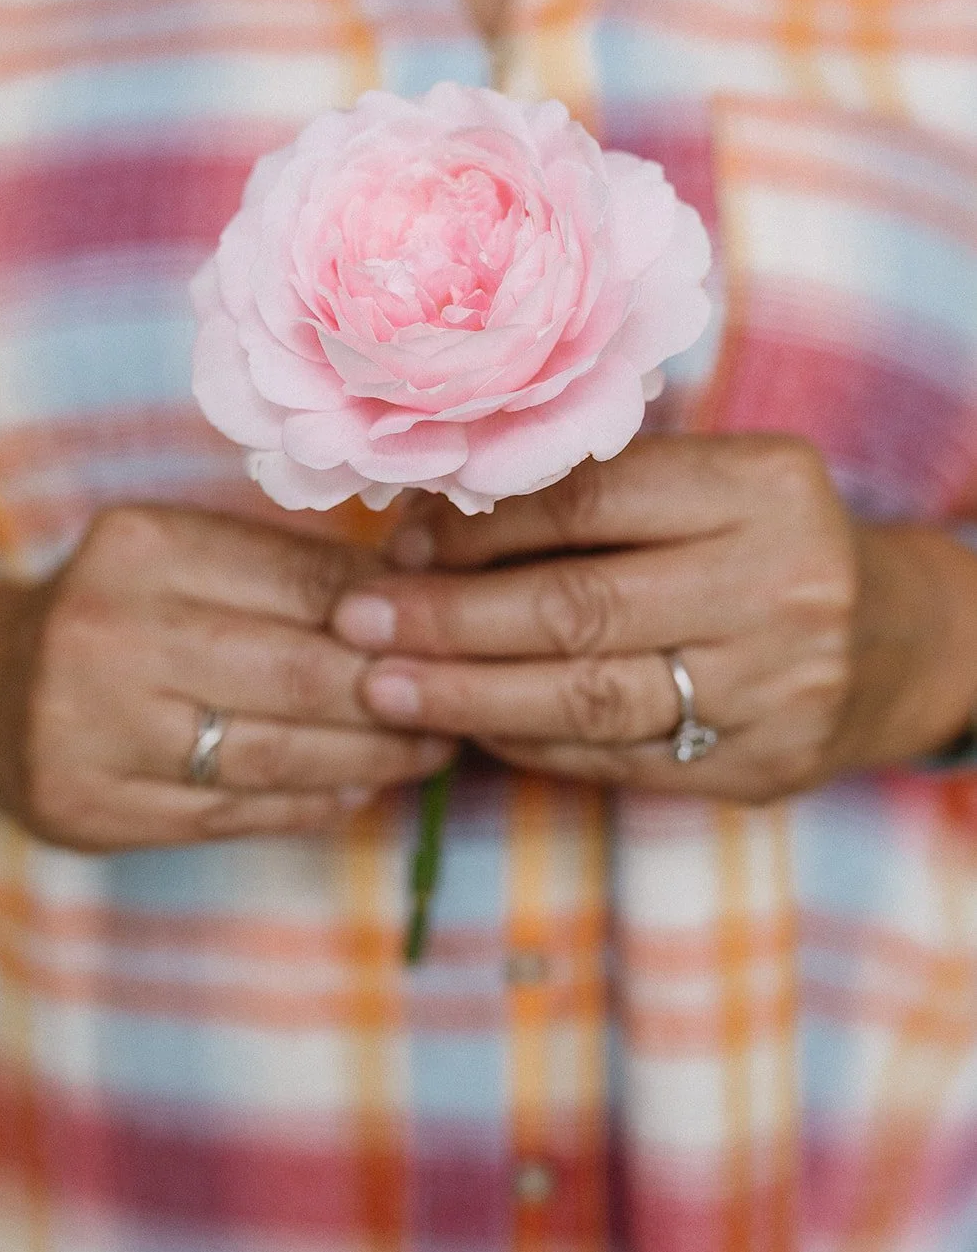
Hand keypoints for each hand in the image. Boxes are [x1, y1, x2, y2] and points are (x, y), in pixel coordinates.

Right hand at [0, 506, 453, 848]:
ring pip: (276, 755)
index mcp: (140, 548)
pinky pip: (237, 813)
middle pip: (299, 674)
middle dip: (395, 695)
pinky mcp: (91, 809)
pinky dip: (313, 801)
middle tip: (460, 701)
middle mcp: (107, 634)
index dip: (396, 614)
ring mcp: (91, 730)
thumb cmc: (123, 611)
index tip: (456, 630)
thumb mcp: (188, 558)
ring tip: (430, 749)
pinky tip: (359, 786)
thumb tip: (426, 591)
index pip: (306, 582)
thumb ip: (291, 571)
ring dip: (374, 758)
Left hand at [331, 436, 976, 802]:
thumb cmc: (768, 542)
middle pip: (578, 608)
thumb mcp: (712, 484)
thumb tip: (432, 518)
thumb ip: (600, 493)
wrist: (895, 642)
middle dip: (448, 619)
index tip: (401, 542)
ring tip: (383, 688)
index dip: (480, 526)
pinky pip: (617, 759)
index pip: (589, 502)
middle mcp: (779, 586)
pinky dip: (530, 741)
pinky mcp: (762, 767)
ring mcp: (777, 687)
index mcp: (762, 488)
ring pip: (590, 697)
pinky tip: (468, 725)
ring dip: (469, 694)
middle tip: (356, 625)